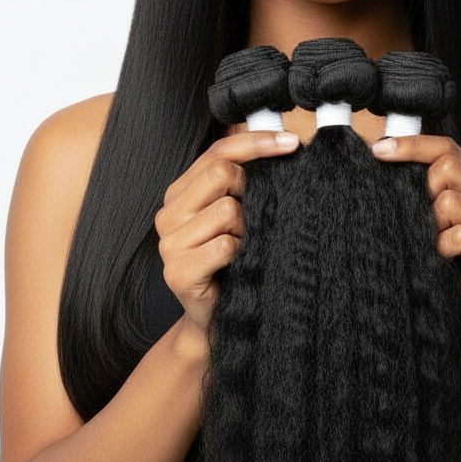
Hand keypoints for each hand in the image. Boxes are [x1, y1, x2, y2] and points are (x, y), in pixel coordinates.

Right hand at [155, 130, 299, 333]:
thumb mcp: (239, 214)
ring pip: (228, 209)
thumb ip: (245, 181)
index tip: (292, 143)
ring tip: (242, 248)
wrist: (219, 318)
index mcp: (180, 193)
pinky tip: (237, 265)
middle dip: (250, 191)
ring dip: (247, 229)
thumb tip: (283, 143)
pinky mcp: (178, 272)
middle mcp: (168, 213)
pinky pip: (225, 245)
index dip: (257, 143)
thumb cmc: (235, 262)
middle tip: (255, 218)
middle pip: (222, 172)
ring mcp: (169, 243)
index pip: (218, 151)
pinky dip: (241, 254)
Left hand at [371, 135, 460, 325]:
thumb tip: (377, 148)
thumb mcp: (423, 214)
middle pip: (448, 168)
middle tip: (417, 221)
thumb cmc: (433, 263)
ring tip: (431, 245)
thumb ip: (417, 183)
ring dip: (429, 226)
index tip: (377, 151)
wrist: (453, 315)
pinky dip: (439, 247)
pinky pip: (459, 236)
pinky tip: (439, 259)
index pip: (447, 147)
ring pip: (451, 202)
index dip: (411, 145)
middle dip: (421, 191)